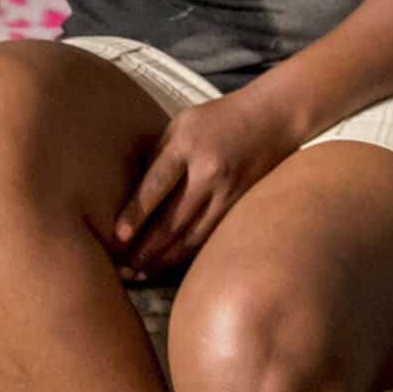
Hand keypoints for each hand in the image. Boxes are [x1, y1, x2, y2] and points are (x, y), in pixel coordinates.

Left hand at [114, 90, 298, 277]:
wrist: (272, 118)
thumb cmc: (216, 119)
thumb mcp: (180, 125)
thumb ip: (158, 158)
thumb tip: (130, 197)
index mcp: (187, 145)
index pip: (157, 184)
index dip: (137, 213)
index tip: (119, 236)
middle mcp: (209, 171)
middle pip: (174, 219)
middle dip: (147, 248)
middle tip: (124, 269)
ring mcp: (229, 192)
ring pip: (193, 236)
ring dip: (165, 259)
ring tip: (142, 273)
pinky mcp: (242, 206)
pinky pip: (211, 236)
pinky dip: (189, 254)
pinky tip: (171, 265)